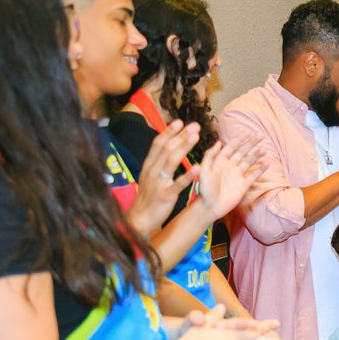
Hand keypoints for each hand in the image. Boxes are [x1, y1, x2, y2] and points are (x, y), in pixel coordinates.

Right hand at [130, 120, 200, 234]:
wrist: (140, 217)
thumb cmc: (149, 196)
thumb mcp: (150, 176)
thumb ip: (159, 162)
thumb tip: (168, 148)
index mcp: (149, 165)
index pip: (158, 144)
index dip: (169, 132)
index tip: (180, 121)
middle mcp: (153, 170)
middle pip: (166, 148)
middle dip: (180, 135)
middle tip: (194, 125)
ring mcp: (159, 181)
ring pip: (171, 161)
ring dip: (184, 147)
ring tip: (196, 137)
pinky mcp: (166, 194)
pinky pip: (178, 183)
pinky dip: (188, 175)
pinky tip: (198, 167)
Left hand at [195, 132, 266, 219]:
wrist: (210, 206)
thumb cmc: (205, 189)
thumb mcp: (204, 170)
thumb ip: (210, 156)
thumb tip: (218, 142)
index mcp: (220, 161)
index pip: (232, 147)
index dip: (240, 139)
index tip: (248, 131)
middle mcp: (230, 166)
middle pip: (243, 152)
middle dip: (251, 143)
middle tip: (261, 135)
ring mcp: (237, 175)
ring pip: (249, 162)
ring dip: (257, 155)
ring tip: (264, 149)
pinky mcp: (243, 185)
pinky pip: (253, 175)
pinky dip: (260, 169)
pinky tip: (267, 163)